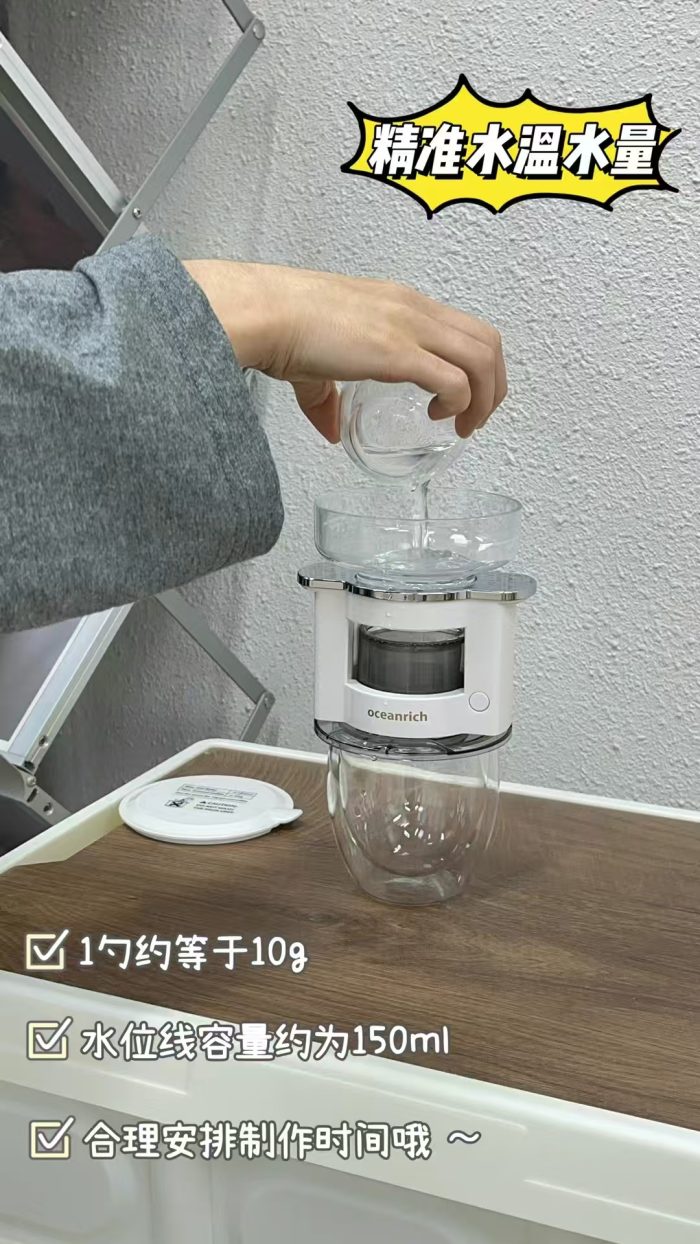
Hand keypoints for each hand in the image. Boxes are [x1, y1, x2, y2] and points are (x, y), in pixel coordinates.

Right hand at [183, 260, 506, 442]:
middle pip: (487, 341)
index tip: (465, 398)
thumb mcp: (313, 362)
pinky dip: (458, 403)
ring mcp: (410, 327)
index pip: (465, 327)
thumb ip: (325, 398)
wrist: (265, 312)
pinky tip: (440, 417)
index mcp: (402, 304)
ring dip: (484, 398)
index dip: (477, 366)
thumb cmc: (283, 325)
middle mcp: (414, 309)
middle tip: (476, 418)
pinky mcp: (398, 352)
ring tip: (465, 425)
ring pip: (482, 359)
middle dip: (494, 385)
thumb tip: (331, 432)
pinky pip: (454, 380)